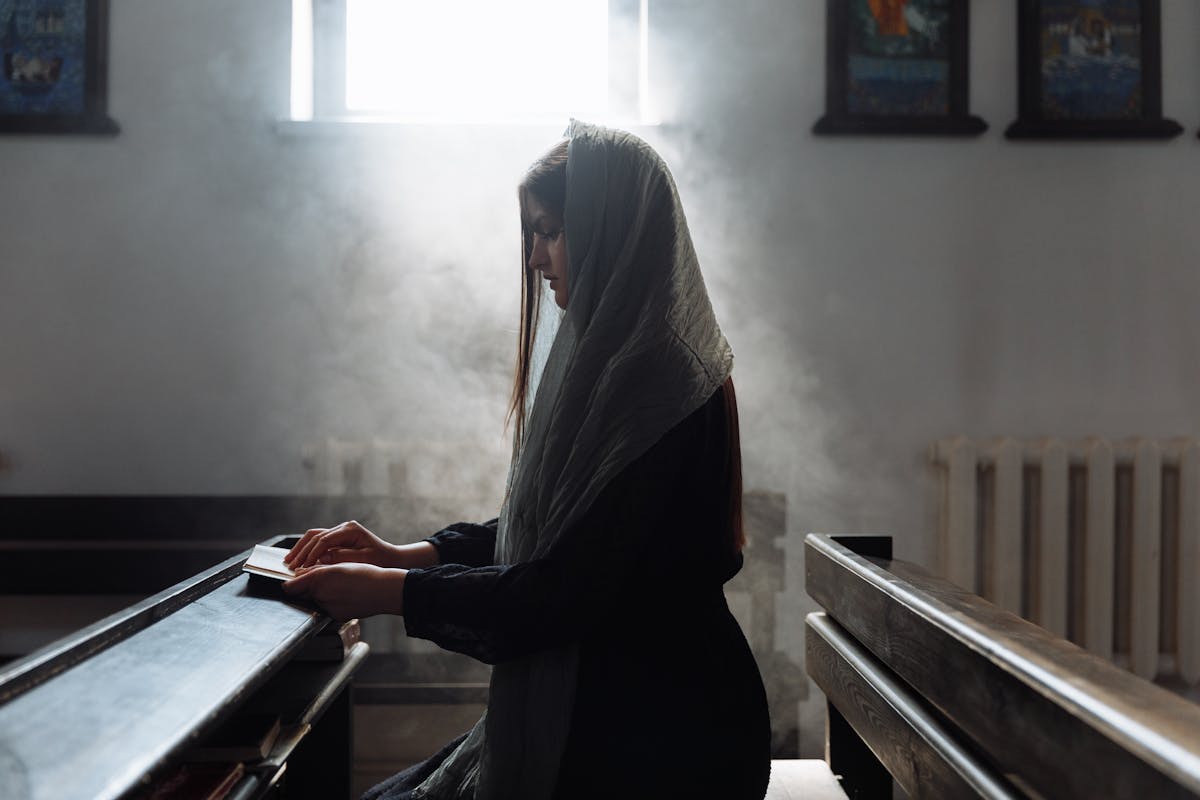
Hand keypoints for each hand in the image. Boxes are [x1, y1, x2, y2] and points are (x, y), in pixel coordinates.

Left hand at [281, 562, 405, 619]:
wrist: (384, 591)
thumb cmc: (366, 575)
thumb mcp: (339, 565)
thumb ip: (316, 570)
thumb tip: (299, 574)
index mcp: (319, 580)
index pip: (291, 587)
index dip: (290, 583)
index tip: (290, 581)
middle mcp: (321, 596)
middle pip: (303, 594)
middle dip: (307, 588)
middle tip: (321, 580)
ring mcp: (329, 608)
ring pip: (316, 600)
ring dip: (321, 594)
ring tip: (340, 586)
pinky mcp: (337, 616)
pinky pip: (328, 608)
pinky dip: (332, 602)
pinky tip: (346, 595)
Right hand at [285, 520, 402, 569]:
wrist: (391, 558)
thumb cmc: (380, 560)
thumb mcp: (363, 560)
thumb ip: (342, 558)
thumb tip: (320, 559)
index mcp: (350, 530)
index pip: (325, 540)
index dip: (312, 554)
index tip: (303, 567)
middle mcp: (344, 527)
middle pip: (316, 535)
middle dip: (302, 551)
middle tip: (290, 565)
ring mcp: (340, 531)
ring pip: (314, 536)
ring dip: (300, 548)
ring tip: (289, 560)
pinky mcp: (338, 537)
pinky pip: (318, 541)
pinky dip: (307, 549)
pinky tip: (298, 558)